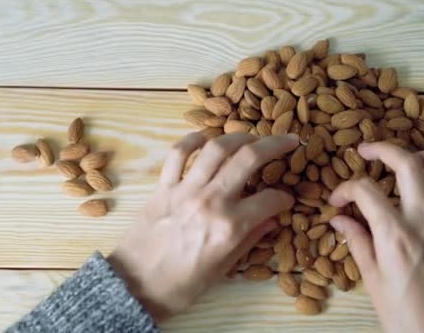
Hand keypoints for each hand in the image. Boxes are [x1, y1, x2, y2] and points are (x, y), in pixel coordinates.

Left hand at [107, 133, 298, 321]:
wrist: (134, 286)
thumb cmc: (180, 286)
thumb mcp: (222, 269)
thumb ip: (248, 240)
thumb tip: (271, 220)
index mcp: (229, 227)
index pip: (269, 200)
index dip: (284, 197)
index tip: (286, 198)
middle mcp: (210, 201)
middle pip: (248, 158)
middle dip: (275, 145)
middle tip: (289, 141)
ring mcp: (184, 190)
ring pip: (216, 147)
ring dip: (239, 136)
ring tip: (252, 137)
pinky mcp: (163, 187)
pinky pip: (178, 153)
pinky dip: (192, 140)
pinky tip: (206, 139)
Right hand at [328, 142, 423, 332]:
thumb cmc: (404, 315)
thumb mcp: (371, 279)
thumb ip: (357, 242)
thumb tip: (340, 220)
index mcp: (394, 235)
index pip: (365, 192)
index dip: (345, 189)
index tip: (336, 200)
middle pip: (407, 166)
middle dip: (382, 150)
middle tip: (365, 151)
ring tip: (409, 158)